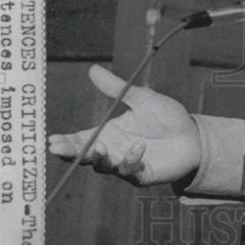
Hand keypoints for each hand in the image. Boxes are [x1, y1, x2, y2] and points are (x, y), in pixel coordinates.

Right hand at [48, 64, 200, 185]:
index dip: (66, 142)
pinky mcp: (142, 175)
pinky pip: (131, 172)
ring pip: (104, 167)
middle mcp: (113, 151)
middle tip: (58, 149)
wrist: (193, 135)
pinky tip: (138, 147)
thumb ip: (117, 89)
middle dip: (71, 153)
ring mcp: (125, 165)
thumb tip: (92, 69)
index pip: (81, 140)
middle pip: (86, 156)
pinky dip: (131, 160)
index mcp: (108, 134)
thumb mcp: (141, 98)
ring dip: (100, 158)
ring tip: (100, 146)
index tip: (51, 140)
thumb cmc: (166, 117)